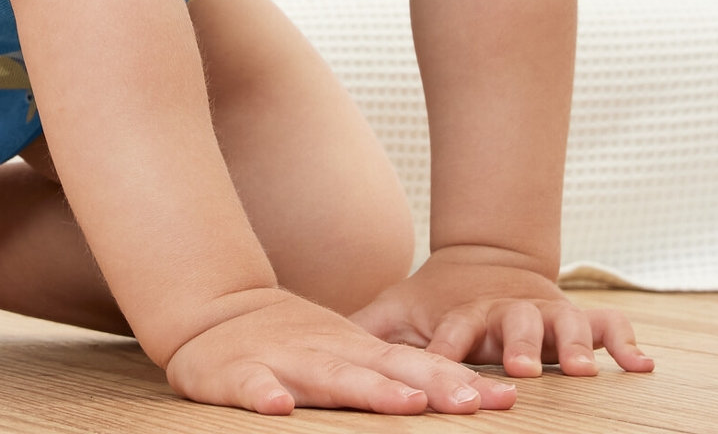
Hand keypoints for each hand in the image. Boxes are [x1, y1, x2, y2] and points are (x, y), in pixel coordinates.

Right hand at [165, 288, 515, 415]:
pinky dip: (265, 394)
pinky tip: (278, 408)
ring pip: (329, 376)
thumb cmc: (292, 339)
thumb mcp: (347, 351)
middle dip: (430, 387)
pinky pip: (252, 384)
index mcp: (356, 350)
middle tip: (472, 404)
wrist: (215, 309)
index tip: (502, 400)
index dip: (457, 382)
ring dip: (368, 390)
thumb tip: (460, 396)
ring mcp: (285, 360)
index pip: (416, 366)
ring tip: (405, 405)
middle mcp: (328, 352)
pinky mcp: (238, 373)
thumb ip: (393, 372)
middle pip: (386, 370)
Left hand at [352, 247, 653, 378]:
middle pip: (514, 325)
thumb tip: (317, 342)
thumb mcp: (401, 311)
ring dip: (572, 345)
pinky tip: (641, 366)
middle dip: (517, 346)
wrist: (488, 260)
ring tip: (580, 369)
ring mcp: (547, 313)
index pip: (456, 327)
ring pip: (564, 324)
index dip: (451, 345)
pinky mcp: (578, 317)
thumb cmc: (440, 302)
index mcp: (465, 312)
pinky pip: (609, 324)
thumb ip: (370, 328)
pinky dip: (625, 342)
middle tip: (518, 370)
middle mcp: (509, 312)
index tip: (446, 362)